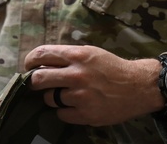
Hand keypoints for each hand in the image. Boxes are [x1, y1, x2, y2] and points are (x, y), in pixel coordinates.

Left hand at [23, 45, 163, 126]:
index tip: (28, 66)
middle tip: (39, 84)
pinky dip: (65, 111)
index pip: (41, 54)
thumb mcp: (91, 53)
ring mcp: (80, 96)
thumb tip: (43, 63)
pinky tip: (76, 106)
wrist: (138, 86)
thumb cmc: (112, 67)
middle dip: (34, 82)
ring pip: (49, 99)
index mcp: (77, 56)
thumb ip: (68, 57)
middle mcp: (76, 74)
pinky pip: (61, 114)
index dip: (30, 61)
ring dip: (53, 97)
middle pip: (38, 79)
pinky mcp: (85, 114)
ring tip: (66, 95)